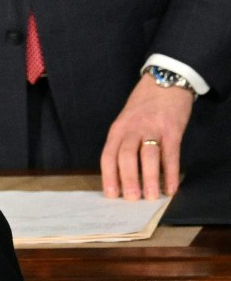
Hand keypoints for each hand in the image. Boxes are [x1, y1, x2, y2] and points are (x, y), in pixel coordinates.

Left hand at [99, 74, 192, 199]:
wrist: (165, 82)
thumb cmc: (143, 107)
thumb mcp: (125, 122)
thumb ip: (122, 144)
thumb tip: (121, 176)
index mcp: (117, 130)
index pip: (108, 156)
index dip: (109, 177)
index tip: (111, 195)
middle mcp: (132, 130)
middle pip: (126, 157)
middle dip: (128, 180)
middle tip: (132, 199)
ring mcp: (153, 129)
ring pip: (148, 157)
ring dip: (149, 179)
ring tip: (151, 197)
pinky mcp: (173, 130)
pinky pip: (171, 155)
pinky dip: (170, 173)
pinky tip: (171, 187)